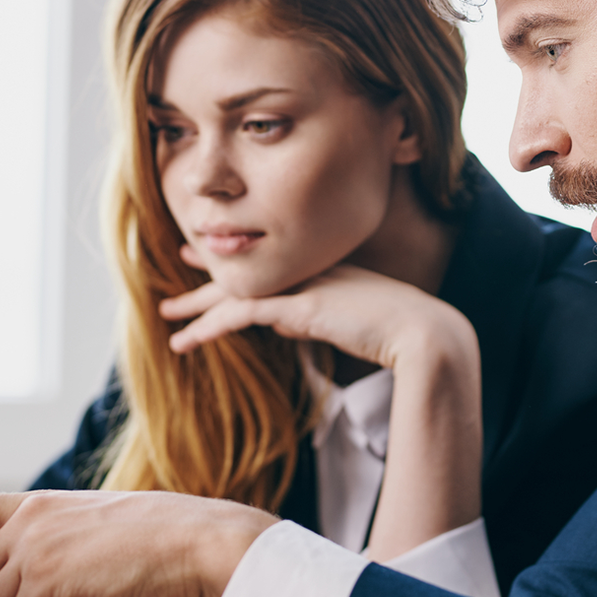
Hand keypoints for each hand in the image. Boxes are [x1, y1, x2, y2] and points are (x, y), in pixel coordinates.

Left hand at [164, 256, 483, 560]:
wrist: (428, 335)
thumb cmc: (403, 334)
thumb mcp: (351, 323)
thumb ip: (314, 319)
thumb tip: (284, 324)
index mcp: (322, 271)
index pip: (270, 263)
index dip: (236, 261)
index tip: (208, 256)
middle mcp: (307, 270)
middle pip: (245, 271)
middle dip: (206, 274)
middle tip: (177, 274)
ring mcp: (303, 285)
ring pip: (235, 292)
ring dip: (197, 308)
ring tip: (168, 318)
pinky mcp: (299, 305)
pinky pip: (243, 313)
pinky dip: (212, 327)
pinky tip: (189, 339)